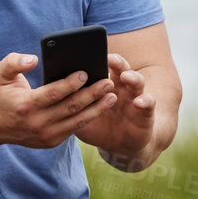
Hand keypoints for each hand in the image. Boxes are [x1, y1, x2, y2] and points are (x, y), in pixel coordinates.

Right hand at [0, 53, 115, 148]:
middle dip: (92, 94)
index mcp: (26, 105)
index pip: (53, 94)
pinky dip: (89, 117)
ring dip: (97, 108)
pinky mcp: (52, 141)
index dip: (70, 84)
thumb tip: (34, 59)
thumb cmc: (2, 93)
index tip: (85, 73)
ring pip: (77, 121)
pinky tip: (101, 106)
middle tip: (108, 82)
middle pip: (71, 107)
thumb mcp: (0, 73)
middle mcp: (37, 123)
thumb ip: (14, 62)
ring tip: (112, 96)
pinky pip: (74, 128)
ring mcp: (46, 135)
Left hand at [76, 53, 160, 168]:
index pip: (101, 66)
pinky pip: (149, 102)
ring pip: (137, 80)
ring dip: (132, 77)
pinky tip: (139, 102)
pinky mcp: (146, 111)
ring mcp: (136, 96)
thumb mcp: (81, 115)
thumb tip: (49, 93)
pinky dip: (145, 100)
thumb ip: (70, 103)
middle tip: (108, 58)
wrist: (121, 145)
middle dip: (115, 61)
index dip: (95, 59)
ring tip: (125, 76)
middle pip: (120, 67)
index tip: (85, 53)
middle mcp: (122, 85)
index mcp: (105, 83)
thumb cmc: (99, 127)